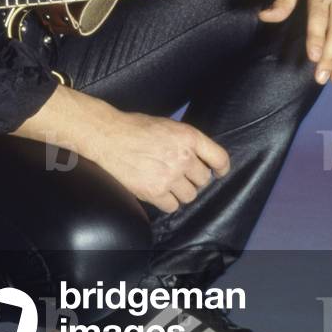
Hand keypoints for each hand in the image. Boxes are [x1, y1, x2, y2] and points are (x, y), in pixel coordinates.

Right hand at [87, 110, 230, 213]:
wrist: (110, 136)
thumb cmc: (136, 127)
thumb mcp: (169, 125)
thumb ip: (187, 141)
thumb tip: (201, 156)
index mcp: (189, 137)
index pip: (219, 158)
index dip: (221, 168)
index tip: (219, 172)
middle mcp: (183, 157)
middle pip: (204, 180)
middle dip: (193, 179)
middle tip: (180, 174)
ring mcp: (170, 176)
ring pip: (190, 196)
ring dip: (181, 192)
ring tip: (167, 182)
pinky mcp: (155, 192)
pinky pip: (173, 206)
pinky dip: (167, 202)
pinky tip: (158, 191)